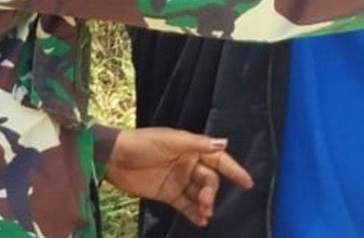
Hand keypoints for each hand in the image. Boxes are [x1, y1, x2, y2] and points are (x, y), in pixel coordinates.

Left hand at [103, 127, 253, 226]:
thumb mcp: (170, 141)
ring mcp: (178, 179)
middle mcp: (187, 163)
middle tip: (206, 204)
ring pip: (199, 194)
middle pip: (209, 179)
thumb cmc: (143, 143)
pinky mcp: (168, 194)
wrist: (115, 158)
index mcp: (190, 147)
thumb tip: (225, 143)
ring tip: (205, 215)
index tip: (248, 183)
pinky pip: (186, 205)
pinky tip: (200, 221)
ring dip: (204, 205)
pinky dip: (194, 213)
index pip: (217, 158)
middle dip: (211, 192)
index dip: (233, 169)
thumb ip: (197, 144)